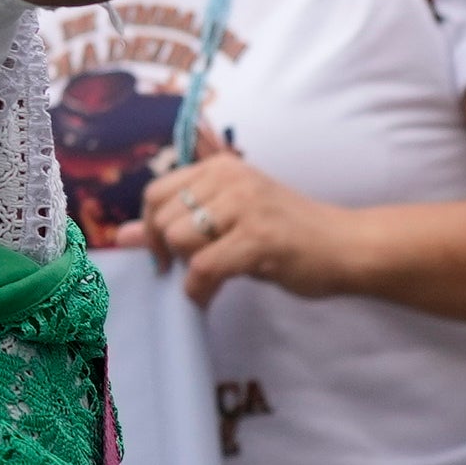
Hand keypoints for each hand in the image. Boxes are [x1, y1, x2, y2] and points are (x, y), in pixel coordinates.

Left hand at [132, 139, 356, 307]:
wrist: (347, 246)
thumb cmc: (286, 236)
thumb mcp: (228, 221)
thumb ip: (176, 225)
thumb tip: (118, 236)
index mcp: (221, 168)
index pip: (155, 193)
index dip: (151, 230)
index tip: (166, 257)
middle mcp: (231, 178)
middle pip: (163, 220)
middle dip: (172, 254)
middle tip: (198, 270)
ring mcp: (246, 205)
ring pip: (180, 241)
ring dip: (188, 271)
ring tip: (213, 279)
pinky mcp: (259, 237)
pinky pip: (204, 267)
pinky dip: (199, 290)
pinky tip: (211, 296)